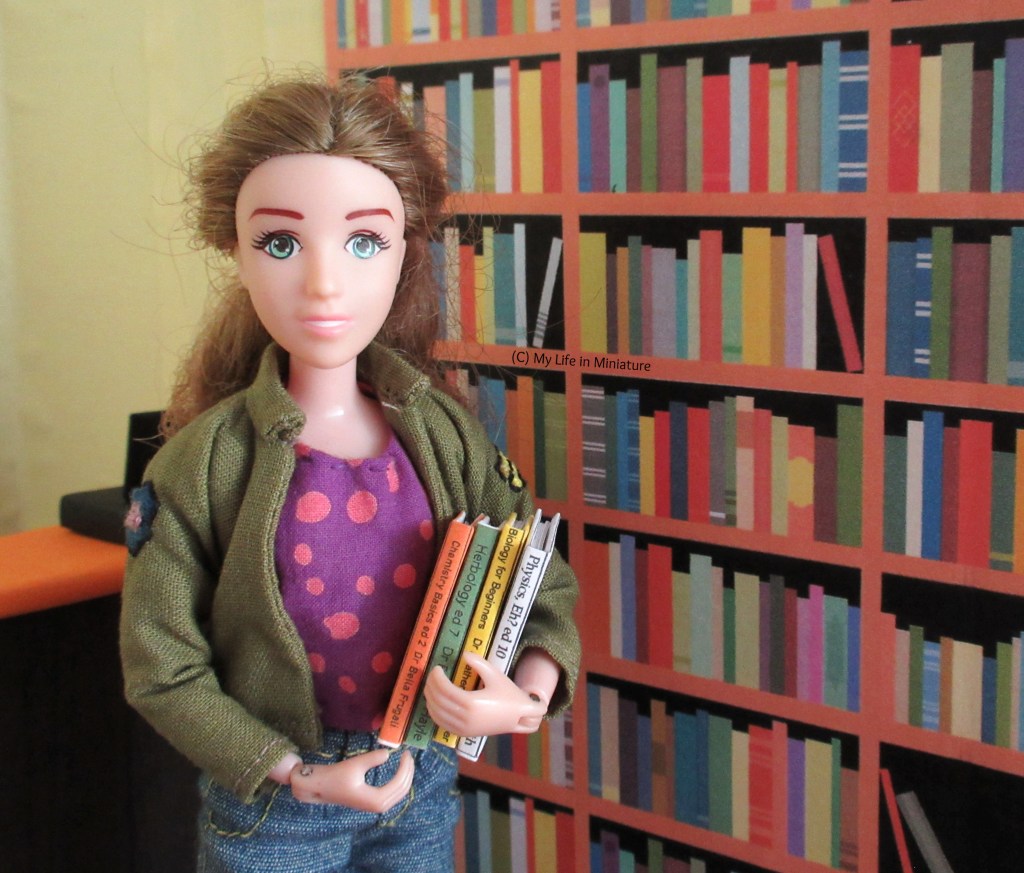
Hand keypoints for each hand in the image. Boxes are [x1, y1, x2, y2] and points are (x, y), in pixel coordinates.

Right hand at [286, 749, 413, 811]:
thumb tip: (388, 754)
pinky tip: (399, 771)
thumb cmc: (335, 776)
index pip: (399, 784)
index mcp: (376, 800)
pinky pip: (393, 794)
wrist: (319, 787)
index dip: (405, 767)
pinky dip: (399, 782)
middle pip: (403, 790)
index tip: (406, 752)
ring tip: (407, 760)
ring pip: (399, 793)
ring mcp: (375, 805)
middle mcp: (378, 806)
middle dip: (408, 771)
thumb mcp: (355, 765)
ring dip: (405, 777)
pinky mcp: (372, 801)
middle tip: (409, 754)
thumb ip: (373, 759)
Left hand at [423, 651, 548, 737]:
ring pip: (437, 714)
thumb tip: (463, 654)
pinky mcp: (464, 733)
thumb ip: (478, 663)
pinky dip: (434, 712)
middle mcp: (465, 718)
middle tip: (432, 675)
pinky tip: (434, 702)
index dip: (437, 678)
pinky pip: (442, 724)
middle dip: (431, 686)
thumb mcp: (495, 675)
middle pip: (438, 701)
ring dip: (430, 699)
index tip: (437, 668)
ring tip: (431, 686)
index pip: (444, 690)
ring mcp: (463, 728)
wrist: (519, 717)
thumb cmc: (508, 695)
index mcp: (471, 703)